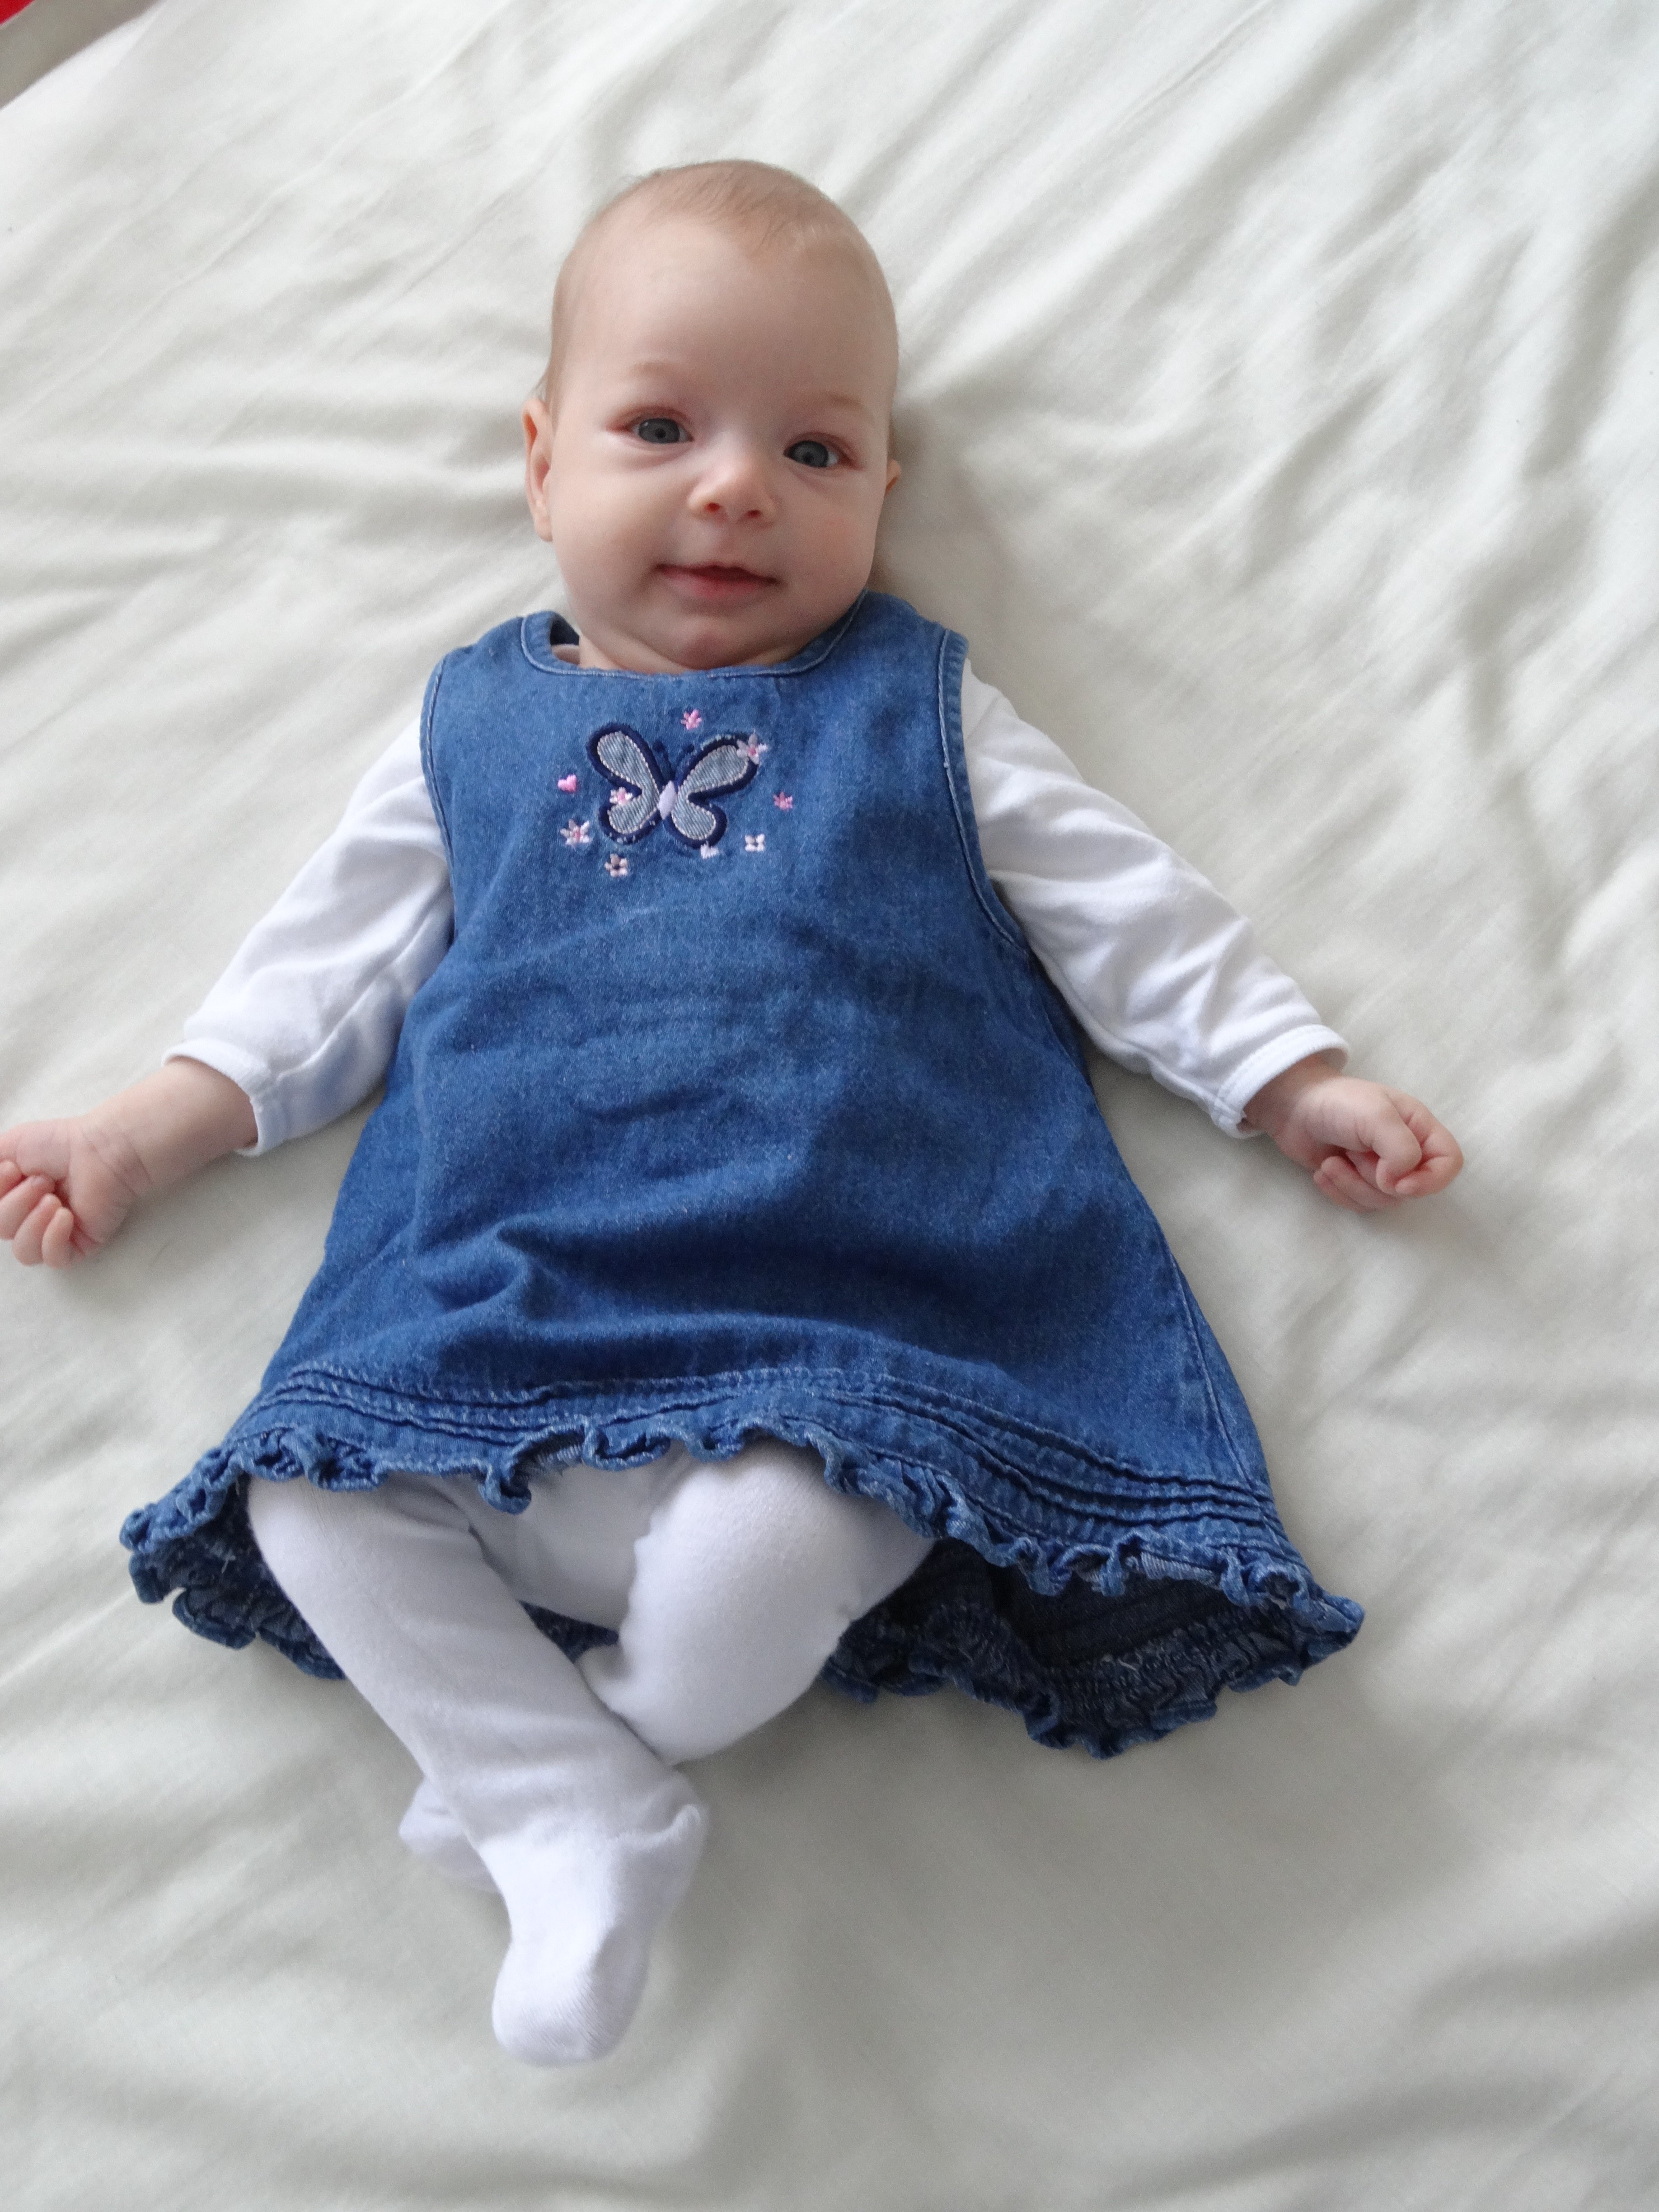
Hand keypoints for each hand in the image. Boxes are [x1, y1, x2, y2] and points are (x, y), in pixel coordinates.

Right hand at [0, 1061, 256, 1267]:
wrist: (101, 1149)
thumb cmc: (59, 1143)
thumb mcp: (7, 1147)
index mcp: (15, 1197)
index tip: (13, 1168)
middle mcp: (32, 1217)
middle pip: (3, 1231)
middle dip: (16, 1204)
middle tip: (43, 1181)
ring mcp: (56, 1233)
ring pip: (25, 1252)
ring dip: (32, 1223)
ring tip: (54, 1199)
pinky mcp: (80, 1244)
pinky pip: (54, 1259)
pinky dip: (52, 1239)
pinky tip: (65, 1216)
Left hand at [1243, 1057, 1462, 1213]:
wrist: (1292, 1108)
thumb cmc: (1338, 1103)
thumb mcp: (1375, 1115)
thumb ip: (1400, 1147)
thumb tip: (1400, 1182)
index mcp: (1419, 1128)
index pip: (1449, 1162)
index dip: (1431, 1180)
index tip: (1398, 1184)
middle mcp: (1406, 1151)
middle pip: (1411, 1189)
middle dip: (1375, 1179)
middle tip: (1352, 1153)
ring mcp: (1381, 1169)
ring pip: (1383, 1201)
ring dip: (1352, 1185)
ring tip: (1332, 1161)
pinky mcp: (1357, 1182)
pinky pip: (1360, 1205)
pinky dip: (1339, 1191)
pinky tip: (1323, 1170)